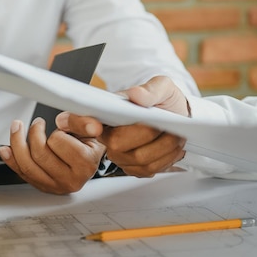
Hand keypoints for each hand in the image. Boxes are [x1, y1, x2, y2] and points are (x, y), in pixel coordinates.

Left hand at [0, 117, 105, 194]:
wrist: (91, 159)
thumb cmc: (90, 143)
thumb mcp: (92, 128)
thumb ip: (81, 122)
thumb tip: (62, 120)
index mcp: (85, 164)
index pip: (59, 143)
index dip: (56, 131)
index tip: (60, 126)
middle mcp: (71, 180)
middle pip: (40, 155)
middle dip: (33, 133)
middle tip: (37, 123)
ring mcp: (56, 186)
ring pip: (27, 165)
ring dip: (17, 143)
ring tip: (17, 128)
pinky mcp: (44, 187)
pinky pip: (22, 174)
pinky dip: (11, 160)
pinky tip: (6, 149)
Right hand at [55, 76, 188, 177]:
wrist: (178, 118)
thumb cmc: (164, 101)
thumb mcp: (162, 86)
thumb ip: (150, 89)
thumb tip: (136, 95)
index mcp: (103, 112)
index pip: (77, 119)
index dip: (80, 123)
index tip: (95, 126)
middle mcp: (106, 136)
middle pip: (118, 144)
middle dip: (147, 135)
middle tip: (166, 125)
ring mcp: (119, 154)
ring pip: (139, 159)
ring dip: (163, 147)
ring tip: (176, 135)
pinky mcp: (133, 168)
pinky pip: (149, 169)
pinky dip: (167, 158)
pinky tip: (174, 146)